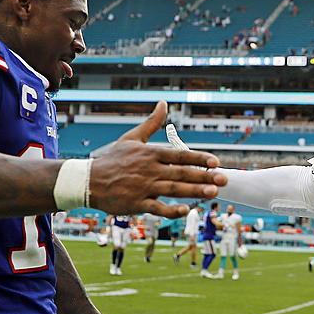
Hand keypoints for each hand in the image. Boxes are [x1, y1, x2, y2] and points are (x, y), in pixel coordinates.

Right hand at [89, 101, 226, 218]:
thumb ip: (152, 123)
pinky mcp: (137, 203)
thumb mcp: (132, 138)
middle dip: (205, 176)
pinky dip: (171, 209)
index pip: (180, 155)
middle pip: (182, 173)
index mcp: (151, 154)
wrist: (90, 180)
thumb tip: (163, 103)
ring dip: (194, 191)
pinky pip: (157, 207)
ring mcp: (144, 187)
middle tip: (224, 179)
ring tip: (213, 193)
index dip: (199, 158)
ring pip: (174, 190)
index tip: (216, 161)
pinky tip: (186, 210)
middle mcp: (150, 170)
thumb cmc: (113, 159)